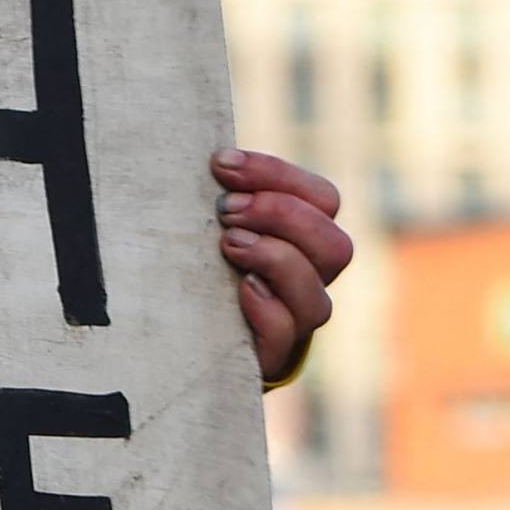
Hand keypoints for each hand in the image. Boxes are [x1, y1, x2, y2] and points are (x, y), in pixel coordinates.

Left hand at [211, 147, 350, 386]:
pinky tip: (238, 289)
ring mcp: (292, 323)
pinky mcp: (269, 356)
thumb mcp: (211, 219)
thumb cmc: (194, 260)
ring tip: (227, 243)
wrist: (174, 333)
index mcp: (303, 239)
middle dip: (280, 216)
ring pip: (317, 298)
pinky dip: (266, 307)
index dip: (276, 175)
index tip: (220, 164)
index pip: (322, 198)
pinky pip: (287, 334)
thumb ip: (225, 190)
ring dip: (274, 258)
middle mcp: (310, 282)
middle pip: (335, 246)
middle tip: (225, 209)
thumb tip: (211, 153)